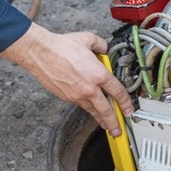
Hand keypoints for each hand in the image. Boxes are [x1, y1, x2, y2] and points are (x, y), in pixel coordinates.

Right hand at [0, 23, 133, 135]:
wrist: (41, 53)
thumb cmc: (62, 47)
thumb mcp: (88, 39)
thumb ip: (101, 46)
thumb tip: (105, 49)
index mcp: (98, 75)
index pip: (118, 92)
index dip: (126, 102)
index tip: (129, 108)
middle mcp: (89, 88)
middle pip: (106, 110)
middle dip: (114, 122)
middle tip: (119, 130)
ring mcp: (77, 95)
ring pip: (93, 111)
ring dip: (101, 120)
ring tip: (106, 126)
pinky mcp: (66, 97)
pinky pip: (81, 105)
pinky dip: (88, 109)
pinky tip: (90, 110)